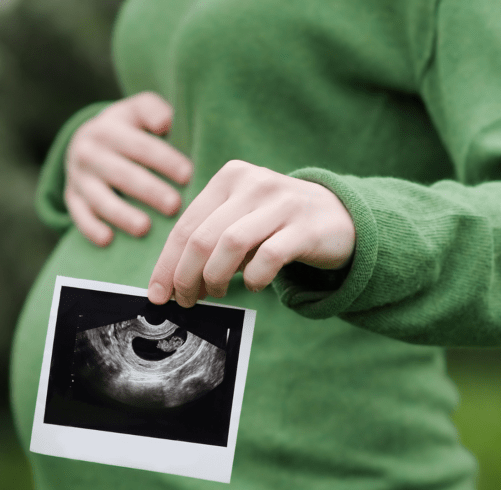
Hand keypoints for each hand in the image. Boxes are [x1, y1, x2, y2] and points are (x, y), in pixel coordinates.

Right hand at [65, 92, 193, 246]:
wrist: (84, 141)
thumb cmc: (126, 128)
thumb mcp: (137, 109)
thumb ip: (153, 110)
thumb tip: (165, 123)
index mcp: (107, 129)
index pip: (140, 146)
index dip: (164, 160)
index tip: (188, 175)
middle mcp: (88, 152)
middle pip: (122, 174)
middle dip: (149, 191)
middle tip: (174, 206)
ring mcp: (78, 177)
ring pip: (99, 198)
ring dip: (122, 214)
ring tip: (145, 228)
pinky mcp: (72, 198)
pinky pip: (79, 215)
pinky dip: (91, 228)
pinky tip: (108, 240)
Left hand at [148, 160, 354, 306]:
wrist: (341, 217)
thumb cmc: (277, 225)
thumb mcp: (241, 221)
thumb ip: (209, 242)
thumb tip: (173, 282)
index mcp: (229, 177)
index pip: (186, 224)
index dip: (167, 263)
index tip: (158, 294)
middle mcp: (253, 183)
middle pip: (203, 237)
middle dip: (186, 276)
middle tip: (185, 300)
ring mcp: (281, 202)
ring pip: (230, 244)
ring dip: (215, 278)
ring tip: (216, 292)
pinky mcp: (305, 226)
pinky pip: (269, 256)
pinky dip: (254, 277)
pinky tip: (254, 285)